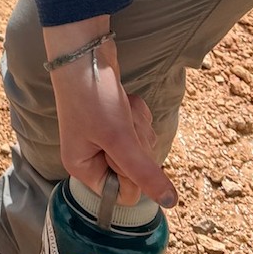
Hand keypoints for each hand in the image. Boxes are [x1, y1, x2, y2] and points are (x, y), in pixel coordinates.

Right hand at [45, 26, 176, 209]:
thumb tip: (170, 202)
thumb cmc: (92, 96)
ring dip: (138, 126)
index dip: (131, 174)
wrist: (84, 50)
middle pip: (135, 169)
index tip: (124, 150)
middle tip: (123, 123)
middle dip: (137, 144)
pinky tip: (125, 100)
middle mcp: (92, 155)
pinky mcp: (115, 119)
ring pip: (141, 146)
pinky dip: (137, 113)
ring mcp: (104, 136)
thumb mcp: (119, 138)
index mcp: (82, 167)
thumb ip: (144, 173)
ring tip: (121, 108)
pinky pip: (140, 127)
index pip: (121, 193)